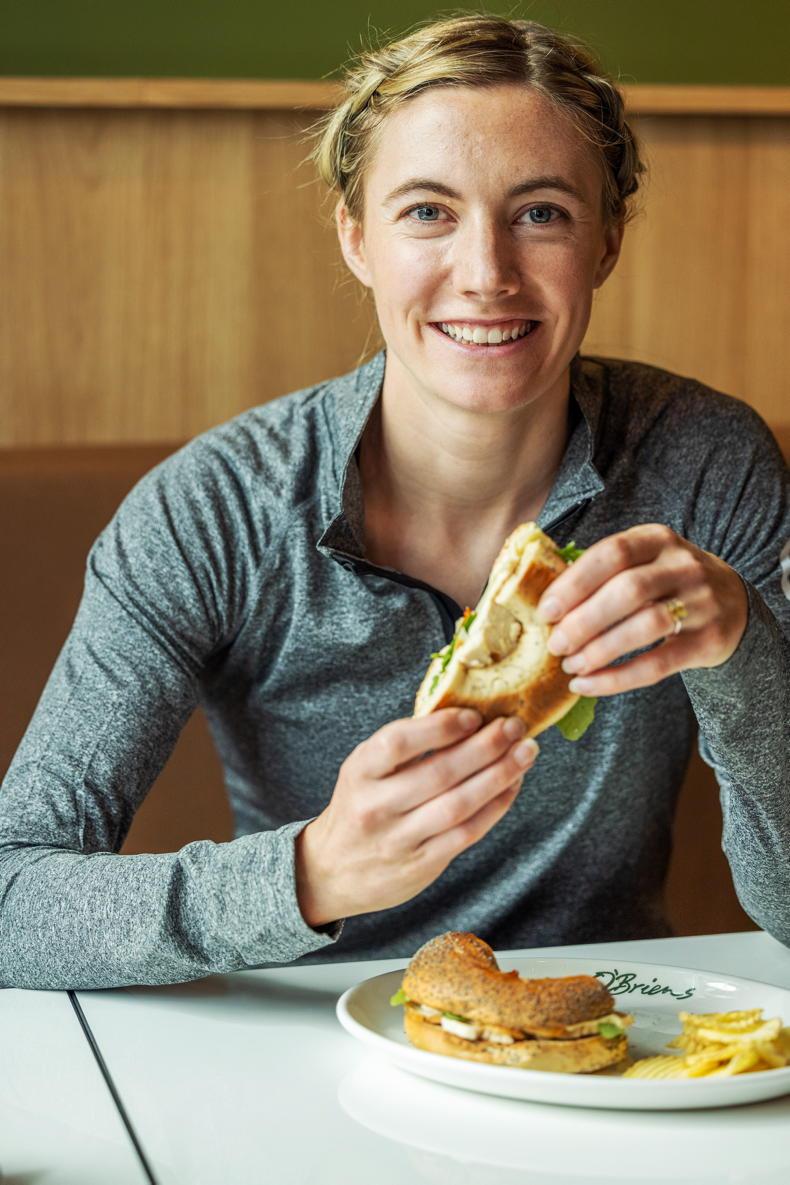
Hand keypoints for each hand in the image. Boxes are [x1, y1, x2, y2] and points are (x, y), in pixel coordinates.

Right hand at [294, 709, 538, 927]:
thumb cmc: (361, 805)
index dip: (439, 727)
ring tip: (525, 752)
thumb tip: (467, 714)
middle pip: (439, 773)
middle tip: (515, 726)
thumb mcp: (365, 770)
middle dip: (485, 747)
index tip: (474, 714)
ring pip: (458, 805)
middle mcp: (375, 806)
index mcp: (360, 771)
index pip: (398, 742)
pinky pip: (466, 833)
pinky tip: (512, 785)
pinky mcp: (420, 865)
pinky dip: (495, 807)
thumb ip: (404, 747)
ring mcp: (398, 839)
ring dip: (499, 776)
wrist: (333, 871)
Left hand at [537, 523, 748, 696]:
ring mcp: (701, 602)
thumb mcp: (644, 561)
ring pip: (646, 626)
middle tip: (555, 644)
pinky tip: (588, 685)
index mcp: (658, 539)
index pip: (612, 553)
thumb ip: (603, 572)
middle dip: (584, 620)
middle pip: (628, 590)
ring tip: (571, 665)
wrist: (732, 602)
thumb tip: (543, 602)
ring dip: (600, 650)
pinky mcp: (708, 640)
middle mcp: (684, 565)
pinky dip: (617, 678)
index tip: (546, 610)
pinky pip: (658, 663)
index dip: (575, 582)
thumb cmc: (666, 582)